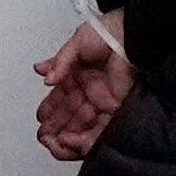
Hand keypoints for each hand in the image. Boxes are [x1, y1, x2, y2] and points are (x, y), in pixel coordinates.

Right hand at [32, 19, 131, 162]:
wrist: (134, 35)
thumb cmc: (111, 32)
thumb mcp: (77, 42)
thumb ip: (59, 61)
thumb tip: (45, 76)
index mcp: (77, 77)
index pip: (59, 102)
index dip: (49, 114)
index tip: (41, 122)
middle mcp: (90, 92)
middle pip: (69, 119)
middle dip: (54, 131)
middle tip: (44, 138)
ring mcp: (102, 102)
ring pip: (82, 129)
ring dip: (66, 139)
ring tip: (54, 144)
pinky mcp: (116, 110)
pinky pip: (99, 132)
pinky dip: (84, 140)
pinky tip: (71, 142)